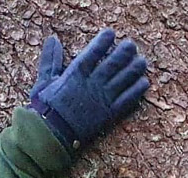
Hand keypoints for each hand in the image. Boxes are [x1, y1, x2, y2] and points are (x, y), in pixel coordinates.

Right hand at [28, 29, 149, 151]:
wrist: (51, 135)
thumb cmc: (44, 109)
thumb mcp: (43, 81)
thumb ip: (50, 60)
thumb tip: (53, 40)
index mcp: (76, 73)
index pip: (93, 52)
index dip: (103, 41)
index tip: (111, 33)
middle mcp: (92, 83)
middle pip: (113, 63)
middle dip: (124, 52)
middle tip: (132, 45)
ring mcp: (102, 98)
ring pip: (123, 79)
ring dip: (134, 68)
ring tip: (142, 61)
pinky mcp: (109, 114)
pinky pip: (127, 99)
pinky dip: (137, 90)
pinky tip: (144, 83)